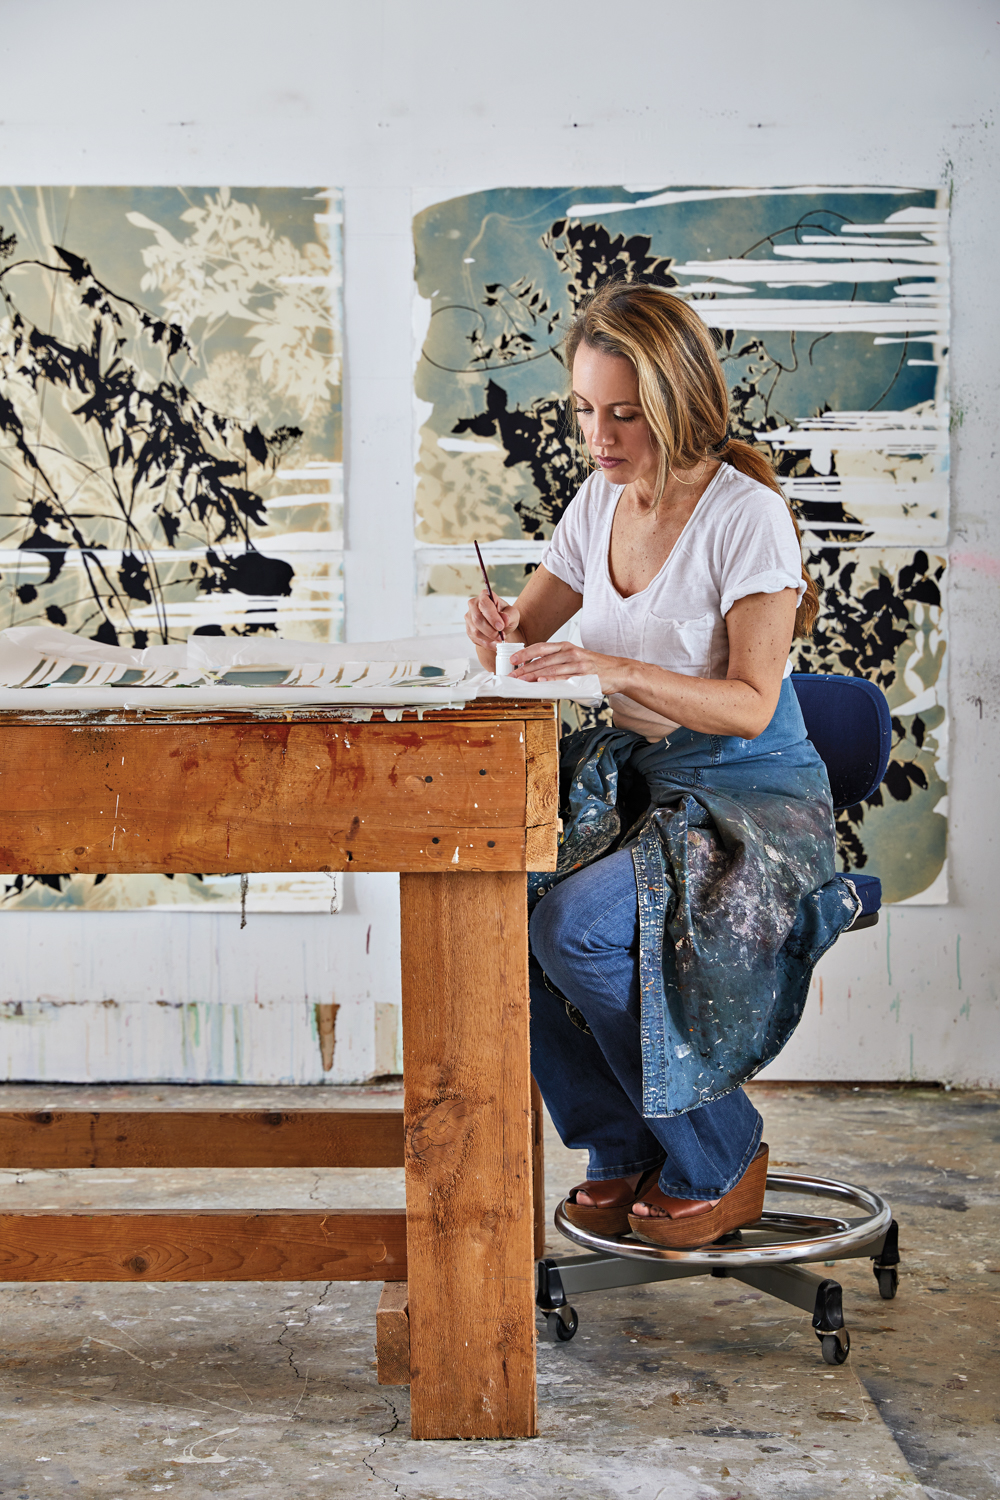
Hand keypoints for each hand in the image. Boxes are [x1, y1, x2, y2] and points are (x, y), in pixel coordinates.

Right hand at [465, 587, 518, 648]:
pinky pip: (475, 639)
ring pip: (475, 631)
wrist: (502, 625)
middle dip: (490, 630)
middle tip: (501, 636)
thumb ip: (510, 615)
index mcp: (485, 596)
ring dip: (489, 638)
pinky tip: (495, 643)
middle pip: (477, 619)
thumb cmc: (506, 616)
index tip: (501, 626)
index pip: (484, 604)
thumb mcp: (513, 614)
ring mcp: (469, 617)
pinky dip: (487, 644)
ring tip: (500, 639)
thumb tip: (504, 619)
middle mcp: (473, 604)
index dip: (492, 617)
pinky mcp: (469, 629)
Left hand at [510, 639, 630, 692]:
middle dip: (525, 668)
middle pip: (542, 660)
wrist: (619, 671)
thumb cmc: (596, 666)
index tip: (512, 660)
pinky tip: (541, 682)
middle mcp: (570, 652)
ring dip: (533, 676)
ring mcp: (577, 664)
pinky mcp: (584, 675)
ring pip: (550, 669)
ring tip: (521, 681)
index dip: (525, 653)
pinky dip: (551, 680)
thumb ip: (559, 663)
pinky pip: (564, 678)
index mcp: (566, 647)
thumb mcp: (576, 658)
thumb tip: (538, 673)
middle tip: (512, 675)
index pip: (540, 648)